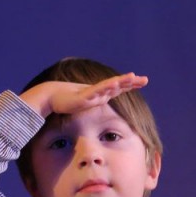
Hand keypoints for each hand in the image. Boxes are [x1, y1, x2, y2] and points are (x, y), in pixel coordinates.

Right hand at [19, 73, 148, 119]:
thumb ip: (92, 110)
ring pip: (109, 86)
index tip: (142, 81)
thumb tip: (97, 119)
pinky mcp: (84, 96)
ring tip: (133, 78)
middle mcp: (97, 92)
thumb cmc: (65, 103)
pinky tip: (115, 84)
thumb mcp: (84, 108)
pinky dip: (107, 87)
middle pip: (117, 85)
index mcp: (100, 95)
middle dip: (131, 82)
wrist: (50, 97)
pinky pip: (98, 91)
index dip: (129, 85)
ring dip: (121, 82)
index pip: (118, 89)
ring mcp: (91, 93)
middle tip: (145, 79)